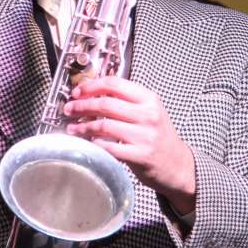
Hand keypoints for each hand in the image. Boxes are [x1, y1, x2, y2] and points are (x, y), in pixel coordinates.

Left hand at [64, 76, 195, 214]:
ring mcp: (145, 135)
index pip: (114, 83)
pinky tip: (88, 142)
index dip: (91, 86)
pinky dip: (94, 143)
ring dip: (83, 126)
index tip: (77, 91)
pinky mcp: (140, 155)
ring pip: (104, 125)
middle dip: (82, 105)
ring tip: (73, 128)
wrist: (177, 164)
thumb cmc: (158, 136)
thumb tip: (92, 94)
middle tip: (69, 108)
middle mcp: (148, 114)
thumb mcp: (149, 111)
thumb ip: (126, 101)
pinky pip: (109, 147)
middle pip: (105, 103)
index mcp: (149, 98)